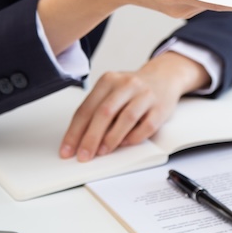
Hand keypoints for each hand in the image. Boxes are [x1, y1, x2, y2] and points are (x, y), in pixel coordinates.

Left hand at [59, 51, 209, 161]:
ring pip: (126, 118)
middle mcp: (127, 84)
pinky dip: (134, 137)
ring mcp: (145, 95)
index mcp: (109, 80)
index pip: (86, 108)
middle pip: (105, 113)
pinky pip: (146, 126)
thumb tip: (81, 140)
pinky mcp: (160, 107)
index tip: (68, 150)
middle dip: (91, 138)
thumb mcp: (112, 91)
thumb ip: (98, 111)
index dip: (75, 132)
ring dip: (111, 138)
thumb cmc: (132, 90)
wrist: (164, 77)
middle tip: (83, 155)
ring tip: (102, 152)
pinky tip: (125, 143)